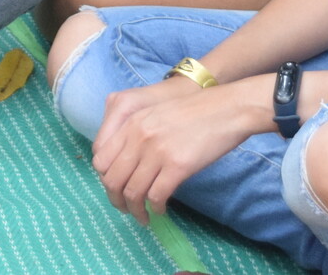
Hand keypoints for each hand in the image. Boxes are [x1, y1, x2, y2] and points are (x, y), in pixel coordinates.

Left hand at [92, 74, 267, 221]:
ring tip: (143, 217)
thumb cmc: (195, 111)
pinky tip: (160, 210)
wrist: (226, 109)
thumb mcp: (156, 113)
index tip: (116, 189)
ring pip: (133, 192)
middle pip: (112, 180)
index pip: (101, 159)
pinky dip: (155, 208)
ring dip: (135, 210)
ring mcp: (157, 152)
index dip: (106, 179)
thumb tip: (127, 163)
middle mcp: (138, 137)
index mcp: (131, 122)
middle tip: (126, 210)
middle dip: (117, 200)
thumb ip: (137, 132)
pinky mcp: (177, 166)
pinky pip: (156, 196)